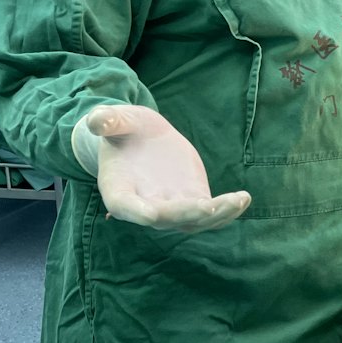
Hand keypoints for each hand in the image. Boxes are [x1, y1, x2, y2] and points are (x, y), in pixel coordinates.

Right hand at [75, 105, 250, 231]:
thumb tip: (97, 120)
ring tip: (238, 201)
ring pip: (193, 222)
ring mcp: (171, 207)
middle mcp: (145, 206)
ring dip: (216, 216)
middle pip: (165, 219)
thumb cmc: (122, 130)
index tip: (151, 215)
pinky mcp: (193, 200)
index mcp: (118, 190)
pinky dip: (227, 210)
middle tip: (208, 207)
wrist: (139, 139)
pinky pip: (211, 214)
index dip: (137, 212)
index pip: (124, 207)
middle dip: (186, 214)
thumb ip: (107, 121)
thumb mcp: (114, 120)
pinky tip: (244, 199)